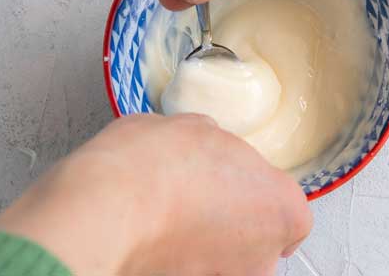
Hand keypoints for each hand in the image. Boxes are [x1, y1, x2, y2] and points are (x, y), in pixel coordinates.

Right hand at [0, 114, 310, 274]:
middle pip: (255, 236)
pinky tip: (149, 238)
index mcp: (282, 206)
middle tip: (189, 195)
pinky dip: (175, 257)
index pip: (284, 203)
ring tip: (162, 217)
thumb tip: (203, 142)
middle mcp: (264, 255)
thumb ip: (211, 141)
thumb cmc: (147, 169)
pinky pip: (190, 268)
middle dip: (227, 219)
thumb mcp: (188, 126)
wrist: (104, 215)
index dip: (251, 188)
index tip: (224, 177)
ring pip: (222, 258)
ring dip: (201, 241)